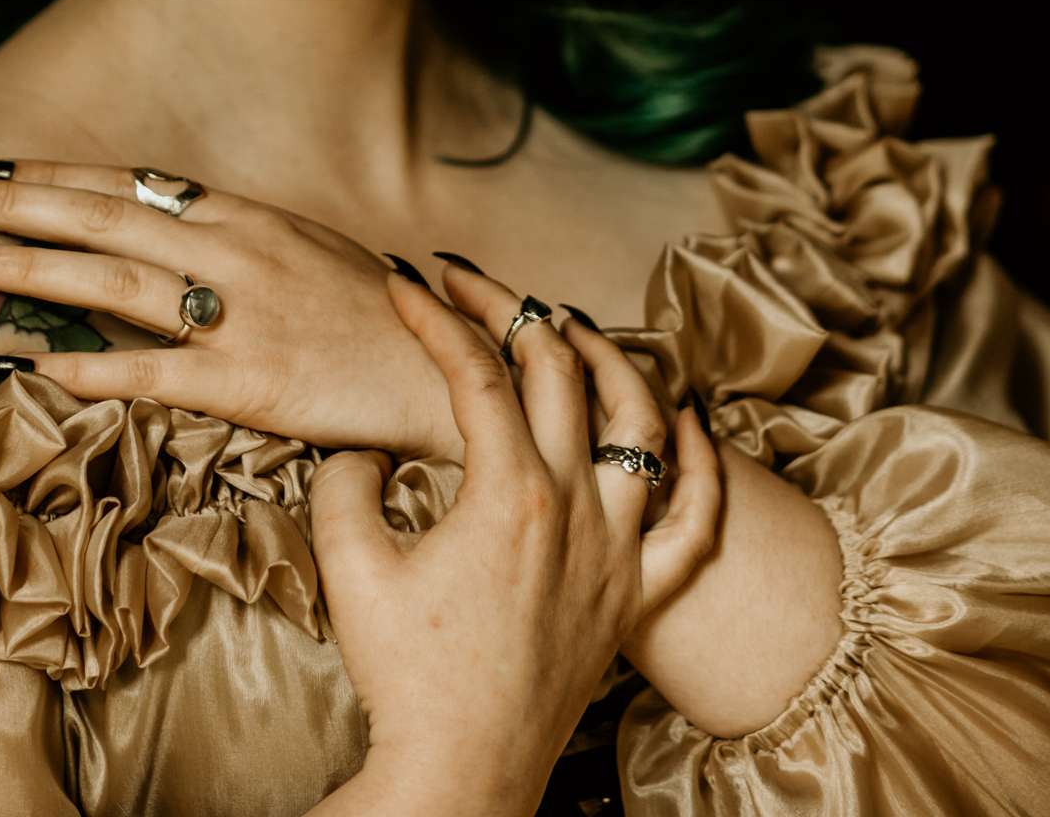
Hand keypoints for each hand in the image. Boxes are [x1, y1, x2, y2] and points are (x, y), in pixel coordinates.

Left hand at [0, 160, 463, 455]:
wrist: (450, 372)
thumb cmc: (383, 319)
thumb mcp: (313, 256)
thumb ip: (244, 243)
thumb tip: (180, 236)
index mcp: (249, 218)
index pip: (132, 184)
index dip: (56, 174)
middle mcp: (236, 252)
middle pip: (106, 216)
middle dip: (16, 201)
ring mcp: (240, 314)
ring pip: (112, 280)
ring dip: (28, 265)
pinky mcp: (248, 381)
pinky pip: (148, 371)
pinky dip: (80, 367)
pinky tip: (22, 366)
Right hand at [306, 269, 720, 816]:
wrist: (462, 768)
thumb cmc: (407, 674)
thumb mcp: (351, 568)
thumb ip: (350, 485)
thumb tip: (372, 454)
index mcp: (510, 495)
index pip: (476, 374)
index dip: (435, 318)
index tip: (402, 285)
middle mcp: (578, 508)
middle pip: (558, 373)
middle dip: (507, 308)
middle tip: (467, 282)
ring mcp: (618, 551)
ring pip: (641, 424)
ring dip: (606, 358)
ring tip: (565, 324)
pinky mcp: (636, 594)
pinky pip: (697, 519)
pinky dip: (700, 461)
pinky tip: (684, 419)